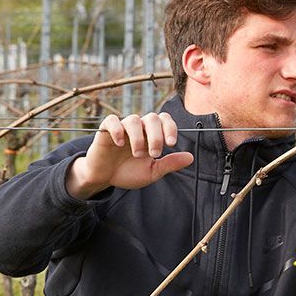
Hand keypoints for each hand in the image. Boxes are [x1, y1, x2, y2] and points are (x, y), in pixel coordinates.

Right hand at [66, 113, 193, 199]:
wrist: (104, 178)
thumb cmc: (128, 172)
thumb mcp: (152, 171)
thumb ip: (169, 164)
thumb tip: (191, 157)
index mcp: (151, 134)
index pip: (165, 120)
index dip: (170, 128)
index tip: (171, 144)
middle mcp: (139, 128)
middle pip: (152, 118)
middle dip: (156, 136)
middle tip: (154, 154)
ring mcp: (122, 128)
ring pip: (133, 119)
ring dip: (138, 137)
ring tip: (138, 154)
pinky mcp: (105, 131)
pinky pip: (112, 120)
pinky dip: (117, 130)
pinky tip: (120, 143)